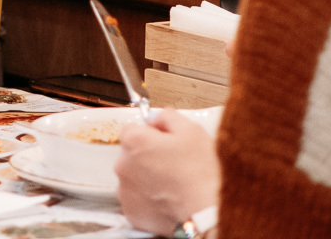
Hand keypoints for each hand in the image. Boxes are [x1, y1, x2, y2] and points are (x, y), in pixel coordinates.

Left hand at [115, 108, 219, 235]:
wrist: (207, 212)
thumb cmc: (201, 173)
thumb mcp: (192, 131)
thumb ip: (168, 117)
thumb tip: (156, 119)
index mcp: (134, 141)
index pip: (133, 130)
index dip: (151, 135)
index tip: (166, 143)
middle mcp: (123, 164)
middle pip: (131, 154)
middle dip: (148, 157)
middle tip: (174, 166)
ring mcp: (125, 190)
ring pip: (134, 178)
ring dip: (148, 179)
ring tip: (174, 185)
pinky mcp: (131, 212)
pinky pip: (137, 201)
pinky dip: (149, 200)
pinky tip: (168, 200)